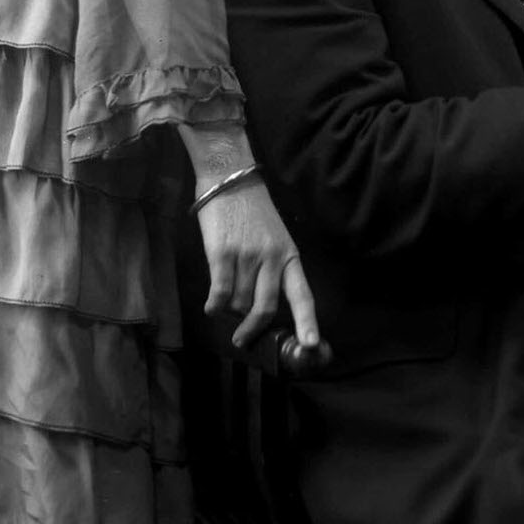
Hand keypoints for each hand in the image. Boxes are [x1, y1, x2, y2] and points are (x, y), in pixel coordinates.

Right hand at [193, 177, 327, 360]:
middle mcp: (272, 258)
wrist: (230, 178)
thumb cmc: (252, 211)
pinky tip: (211, 307)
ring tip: (224, 303)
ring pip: (239, 303)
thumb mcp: (274, 237)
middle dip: (253, 330)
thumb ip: (271, 269)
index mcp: (289, 255)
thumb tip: (255, 307)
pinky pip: (220, 293)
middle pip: (266, 308)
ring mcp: (247, 255)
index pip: (302, 294)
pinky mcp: (222, 253)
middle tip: (242, 340)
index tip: (311, 345)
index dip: (307, 322)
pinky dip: (215, 306)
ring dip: (230, 311)